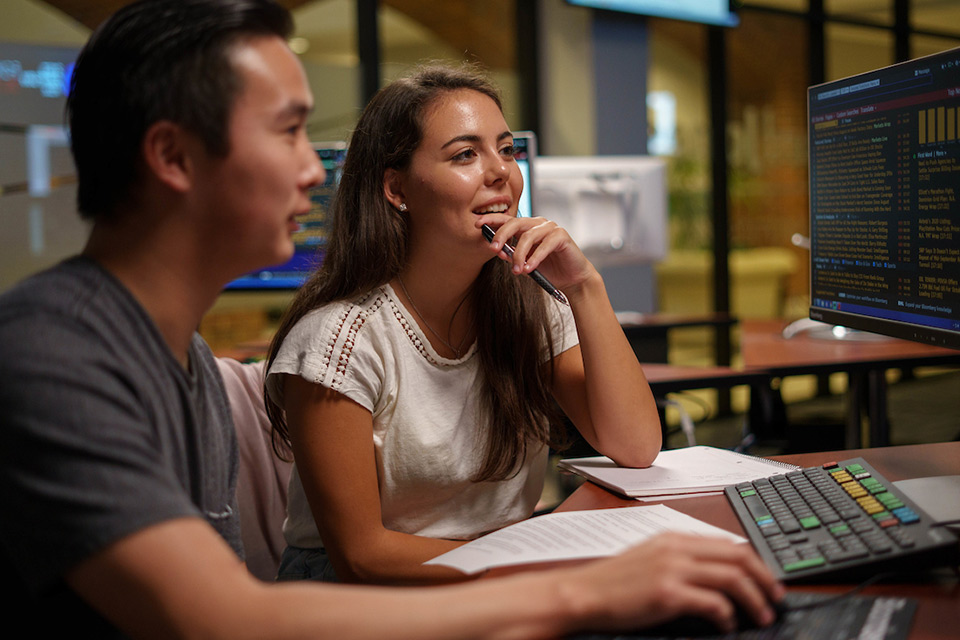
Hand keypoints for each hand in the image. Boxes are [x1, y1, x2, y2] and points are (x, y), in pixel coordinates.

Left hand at [474, 214, 594, 291]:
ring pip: (528, 236)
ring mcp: (551, 228)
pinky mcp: (562, 236)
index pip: (506, 220)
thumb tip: (498, 251)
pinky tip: (529, 269)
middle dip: (501, 235)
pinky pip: (545, 245)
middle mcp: (538, 224)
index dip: (492, 220)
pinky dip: (535, 258)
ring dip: (519, 254)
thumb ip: (511, 255)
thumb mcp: (524, 263)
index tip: (477, 225)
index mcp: (526, 227)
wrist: (571, 279)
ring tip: (516, 270)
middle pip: (515, 223)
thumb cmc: (547, 269)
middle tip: (493, 249)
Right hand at [564, 534, 784, 633]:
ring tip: (762, 616)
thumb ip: (680, 560)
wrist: (583, 594)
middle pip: (738, 556)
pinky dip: (728, 616)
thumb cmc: (612, 583)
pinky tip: (727, 626)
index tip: (767, 580)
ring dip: (754, 599)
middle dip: (765, 578)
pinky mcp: (668, 594)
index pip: (728, 543)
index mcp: (673, 538)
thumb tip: (716, 574)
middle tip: (776, 598)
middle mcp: (677, 549)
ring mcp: (673, 570)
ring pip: (733, 578)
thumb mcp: (649, 559)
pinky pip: (714, 604)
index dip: (755, 562)